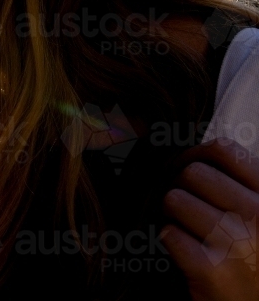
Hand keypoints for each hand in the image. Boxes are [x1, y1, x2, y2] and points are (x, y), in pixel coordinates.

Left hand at [162, 138, 257, 300]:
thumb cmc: (258, 259)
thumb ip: (242, 186)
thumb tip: (200, 154)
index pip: (225, 151)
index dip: (197, 154)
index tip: (190, 165)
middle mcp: (258, 217)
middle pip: (193, 174)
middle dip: (183, 188)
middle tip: (188, 207)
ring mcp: (237, 243)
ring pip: (175, 200)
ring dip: (175, 215)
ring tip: (190, 230)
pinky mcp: (212, 270)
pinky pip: (170, 234)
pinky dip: (173, 242)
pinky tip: (189, 253)